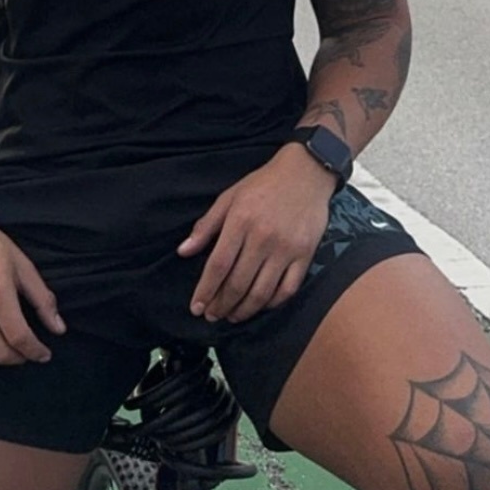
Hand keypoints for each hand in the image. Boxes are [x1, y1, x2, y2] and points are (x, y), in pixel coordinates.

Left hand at [177, 145, 336, 323]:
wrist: (306, 173)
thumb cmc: (263, 184)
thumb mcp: (229, 197)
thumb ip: (206, 226)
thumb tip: (183, 252)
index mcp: (240, 221)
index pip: (218, 265)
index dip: (205, 290)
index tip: (196, 307)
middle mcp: (263, 238)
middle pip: (238, 283)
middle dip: (221, 305)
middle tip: (212, 316)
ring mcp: (286, 249)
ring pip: (262, 292)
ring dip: (244, 310)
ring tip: (232, 316)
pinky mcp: (305, 255)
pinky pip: (288, 289)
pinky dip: (272, 303)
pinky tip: (260, 306)